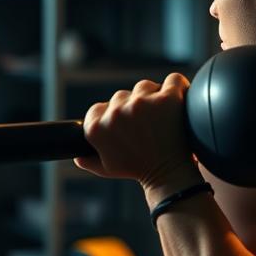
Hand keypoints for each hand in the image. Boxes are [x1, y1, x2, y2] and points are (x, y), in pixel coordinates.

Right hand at [74, 72, 201, 195]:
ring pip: (144, 87)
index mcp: (97, 127)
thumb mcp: (106, 169)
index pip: (98, 108)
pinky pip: (173, 80)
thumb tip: (78, 157)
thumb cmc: (137, 170)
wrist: (168, 175)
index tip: (125, 123)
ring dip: (152, 97)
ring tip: (160, 116)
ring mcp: (142, 103)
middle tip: (145, 124)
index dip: (111, 114)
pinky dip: (178, 86)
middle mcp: (116, 112)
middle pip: (122, 96)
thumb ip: (89, 160)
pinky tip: (178, 99)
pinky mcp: (168, 98)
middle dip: (132, 107)